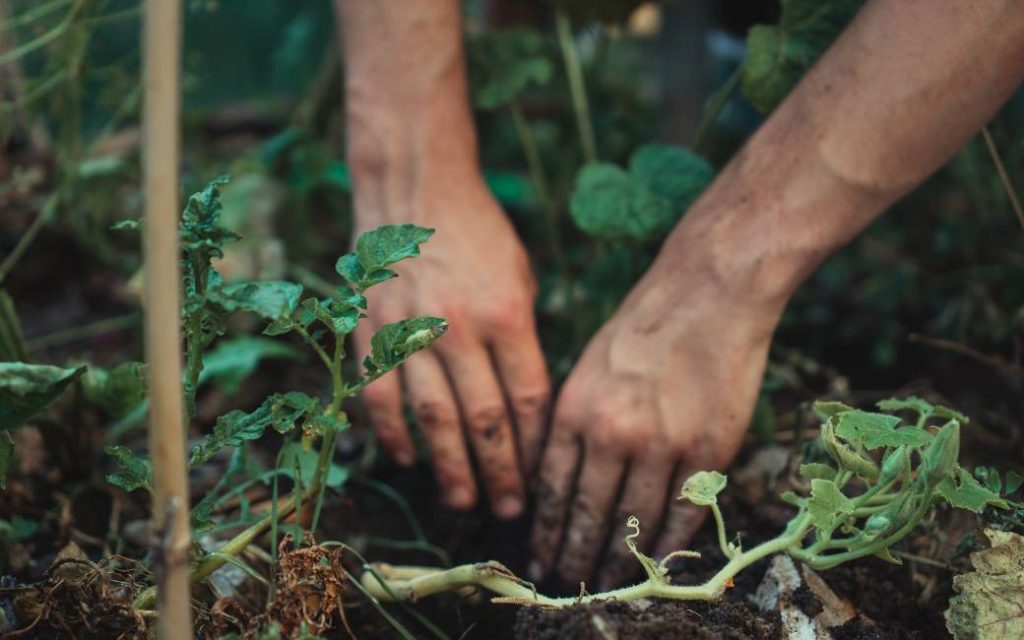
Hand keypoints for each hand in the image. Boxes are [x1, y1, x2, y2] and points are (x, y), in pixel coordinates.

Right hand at [353, 177, 549, 518]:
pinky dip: (393, 433)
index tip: (542, 477)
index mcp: (506, 313)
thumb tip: (527, 406)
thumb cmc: (479, 234)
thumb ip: (523, 339)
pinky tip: (408, 460)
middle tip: (509, 511)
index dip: (535, 445)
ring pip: (432, 418)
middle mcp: (458, 327)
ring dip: (449, 467)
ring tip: (464, 501)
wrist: (415, 189)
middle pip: (484, 419)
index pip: (527, 398)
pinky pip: (381, 395)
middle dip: (500, 472)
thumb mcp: (520, 278)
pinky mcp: (372, 330)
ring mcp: (410, 330)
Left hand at [528, 222, 783, 588]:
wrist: (708, 291)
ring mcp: (662, 444)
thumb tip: (557, 479)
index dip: (545, 532)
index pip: (551, 490)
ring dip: (618, 560)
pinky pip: (683, 514)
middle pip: (587, 515)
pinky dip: (668, 546)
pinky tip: (656, 564)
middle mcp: (611, 432)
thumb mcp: (586, 366)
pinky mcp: (708, 450)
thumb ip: (571, 422)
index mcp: (574, 409)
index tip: (540, 558)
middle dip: (574, 557)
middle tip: (566, 582)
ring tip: (606, 582)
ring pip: (634, 523)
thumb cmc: (643, 324)